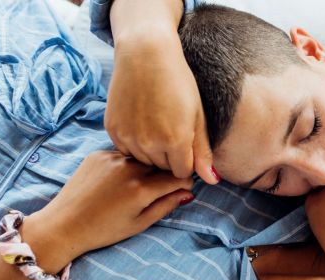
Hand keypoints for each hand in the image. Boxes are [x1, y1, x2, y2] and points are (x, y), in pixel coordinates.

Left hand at [25, 151, 193, 263]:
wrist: (64, 224)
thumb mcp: (140, 224)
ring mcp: (113, 158)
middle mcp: (129, 168)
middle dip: (165, 175)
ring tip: (132, 188)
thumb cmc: (104, 230)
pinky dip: (125, 166)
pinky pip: (123, 156)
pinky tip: (115, 182)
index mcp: (142, 189)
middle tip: (156, 191)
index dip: (184, 183)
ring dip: (145, 169)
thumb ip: (166, 206)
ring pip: (142, 159)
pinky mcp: (98, 154)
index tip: (182, 189)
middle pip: (161, 165)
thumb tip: (188, 193)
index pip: (178, 176)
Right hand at [105, 3, 218, 183]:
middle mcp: (150, 143)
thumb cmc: (178, 81)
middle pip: (163, 168)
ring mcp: (129, 137)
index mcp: (176, 141)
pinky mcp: (113, 129)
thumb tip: (211, 181)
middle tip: (170, 130)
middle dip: (169, 157)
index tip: (186, 144)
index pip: (183, 172)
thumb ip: (202, 151)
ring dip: (151, 152)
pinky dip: (134, 143)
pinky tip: (141, 123)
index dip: (186, 161)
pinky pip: (126, 150)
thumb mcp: (197, 115)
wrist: (145, 54)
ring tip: (156, 125)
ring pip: (144, 161)